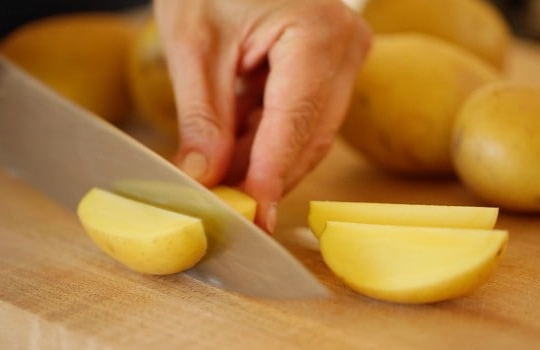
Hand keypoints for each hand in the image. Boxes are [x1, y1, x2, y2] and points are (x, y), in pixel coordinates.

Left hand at [153, 0, 370, 231]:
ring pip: (307, 134)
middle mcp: (345, 49)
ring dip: (261, 157)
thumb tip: (205, 178)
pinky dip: (266, 136)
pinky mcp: (330, 66)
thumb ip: (203, 118)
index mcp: (317, 36)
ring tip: (218, 168)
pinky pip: (303, 117)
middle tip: (222, 201)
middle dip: (262, 173)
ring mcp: (343, 58)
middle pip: (308, 138)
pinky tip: (234, 140)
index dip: (269, 177)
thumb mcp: (195, 43)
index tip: (250, 217)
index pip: (295, 126)